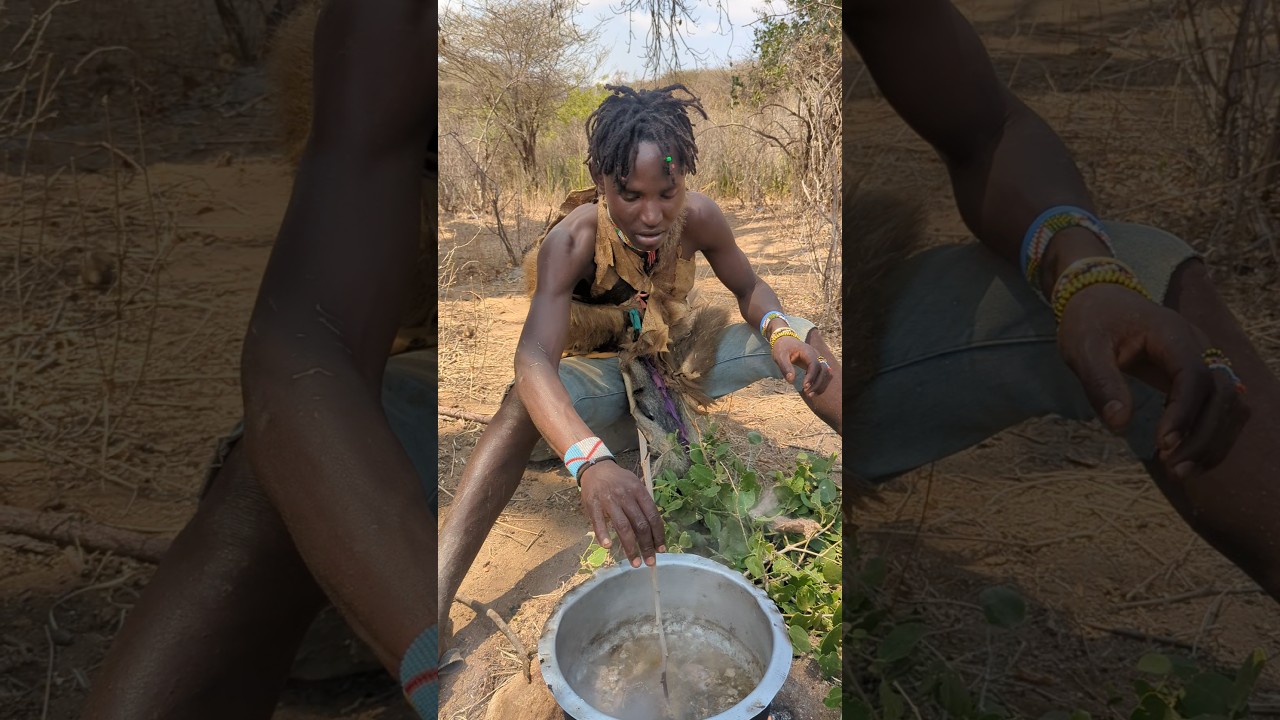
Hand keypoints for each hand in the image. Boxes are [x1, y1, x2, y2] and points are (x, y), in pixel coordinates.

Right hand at [578, 460, 665, 566]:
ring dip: (630, 547)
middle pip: (640, 524)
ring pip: (623, 526)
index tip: (661, 549)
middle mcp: (625, 495)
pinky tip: (608, 546)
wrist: (596, 467)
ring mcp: (609, 500)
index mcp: (639, 491)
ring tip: (635, 562)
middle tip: (650, 562)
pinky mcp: (593, 504)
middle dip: (647, 546)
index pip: (652, 516)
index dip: (658, 534)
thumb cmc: (619, 480)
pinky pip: (598, 521)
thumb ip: (644, 504)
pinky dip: (603, 534)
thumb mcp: (635, 485)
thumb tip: (655, 529)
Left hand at [771, 335, 832, 396]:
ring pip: (824, 373)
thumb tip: (791, 381)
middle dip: (817, 383)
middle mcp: (815, 355)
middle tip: (807, 393)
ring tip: (809, 395)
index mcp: (807, 351)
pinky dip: (818, 383)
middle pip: (823, 370)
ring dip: (819, 384)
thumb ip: (785, 367)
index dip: (811, 376)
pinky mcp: (815, 364)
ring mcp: (817, 359)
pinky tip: (811, 391)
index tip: (804, 386)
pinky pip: (821, 374)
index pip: (814, 364)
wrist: (785, 340)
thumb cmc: (782, 347)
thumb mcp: (780, 356)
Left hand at [1057, 283, 1250, 478]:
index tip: (1162, 444)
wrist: (1101, 300)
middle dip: (1202, 435)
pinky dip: (1210, 436)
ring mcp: (1205, 360)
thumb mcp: (1083, 348)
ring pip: (1231, 404)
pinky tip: (1187, 461)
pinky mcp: (1200, 376)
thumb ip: (1101, 383)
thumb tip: (1120, 426)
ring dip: (1212, 440)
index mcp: (1172, 333)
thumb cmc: (1091, 322)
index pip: (1195, 376)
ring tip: (1178, 472)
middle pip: (1223, 393)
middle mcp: (1198, 345)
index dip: (1184, 413)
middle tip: (1170, 467)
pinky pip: (1220, 408)